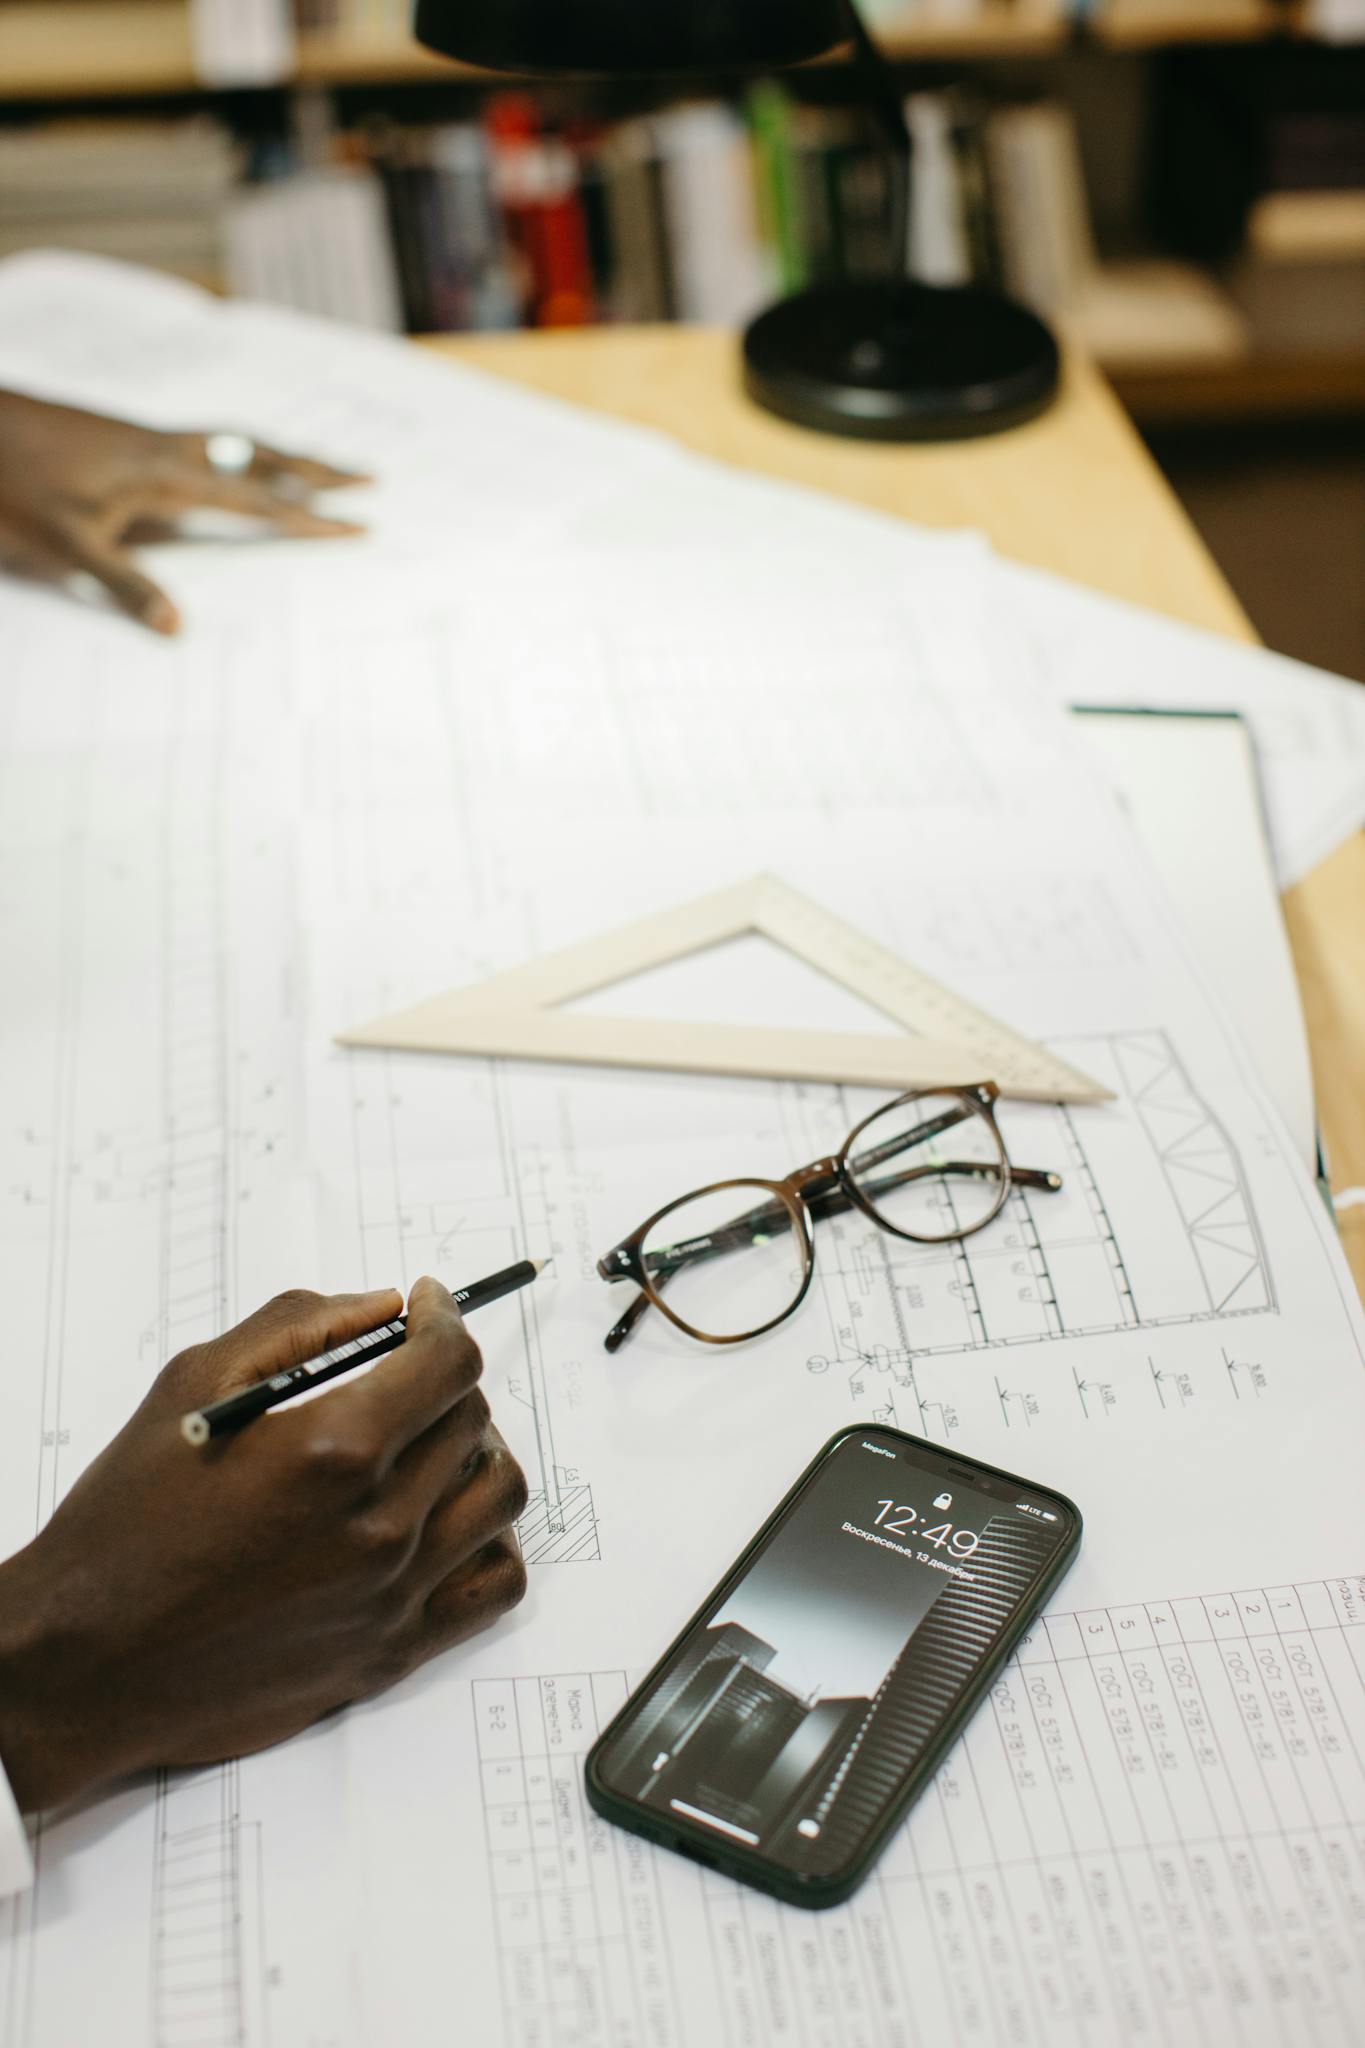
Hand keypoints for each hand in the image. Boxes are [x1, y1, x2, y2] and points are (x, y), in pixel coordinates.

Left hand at [0, 389, 367, 634]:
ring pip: (237, 443)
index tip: (357, 524)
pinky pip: (208, 440)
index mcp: (164, 474)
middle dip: (316, 469)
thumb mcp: (65, 544)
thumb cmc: (12, 481)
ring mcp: (149, 438)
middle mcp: (167, 448)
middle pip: (260, 457)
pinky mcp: (131, 437)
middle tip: (368, 477)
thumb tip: (178, 628)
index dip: (309, 515)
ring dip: (283, 455)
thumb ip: (124, 585)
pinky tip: (239, 461)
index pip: (255, 501)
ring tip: (318, 465)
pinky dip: (242, 449)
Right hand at [0, 1279, 526, 1812]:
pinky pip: (496, 1585)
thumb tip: (382, 1306)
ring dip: (476, 1453)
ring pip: (499, 1494)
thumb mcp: (191, 1387)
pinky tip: (446, 1520)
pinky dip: (491, 1542)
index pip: (449, 1363)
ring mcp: (393, 1594)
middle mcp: (378, 1524)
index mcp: (332, 1450)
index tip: (426, 1308)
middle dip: (444, 1380)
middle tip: (406, 1375)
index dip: (444, 1319)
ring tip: (430, 1444)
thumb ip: (298, 1329)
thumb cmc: (126, 1523)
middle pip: (472, 1420)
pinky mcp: (392, 1652)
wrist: (90, 1660)